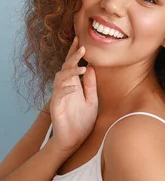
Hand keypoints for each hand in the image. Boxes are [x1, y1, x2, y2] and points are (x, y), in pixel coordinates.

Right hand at [48, 36, 97, 153]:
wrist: (74, 139)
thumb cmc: (82, 120)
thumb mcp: (91, 100)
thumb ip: (90, 85)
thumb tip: (90, 67)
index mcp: (74, 85)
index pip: (73, 66)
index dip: (75, 53)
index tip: (81, 40)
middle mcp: (65, 88)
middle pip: (66, 68)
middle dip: (73, 57)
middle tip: (82, 47)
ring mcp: (60, 97)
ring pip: (60, 78)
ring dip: (70, 72)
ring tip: (81, 67)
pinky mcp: (56, 107)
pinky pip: (58, 95)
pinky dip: (66, 89)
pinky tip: (75, 87)